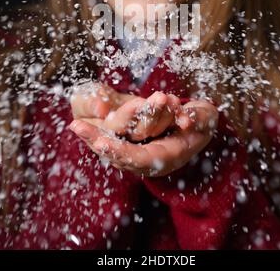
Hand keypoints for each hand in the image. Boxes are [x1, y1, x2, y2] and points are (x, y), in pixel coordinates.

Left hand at [69, 86, 218, 176]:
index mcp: (168, 157)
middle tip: (77, 127)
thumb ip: (197, 120)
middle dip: (99, 141)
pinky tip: (83, 128)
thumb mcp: (204, 119)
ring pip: (115, 150)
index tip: (100, 142)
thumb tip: (187, 121)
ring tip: (75, 126)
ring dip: (95, 137)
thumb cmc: (203, 121)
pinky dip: (99, 135)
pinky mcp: (137, 145)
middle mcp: (153, 160)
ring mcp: (144, 154)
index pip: (140, 158)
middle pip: (121, 155)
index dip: (121, 151)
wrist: (201, 127)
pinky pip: (115, 143)